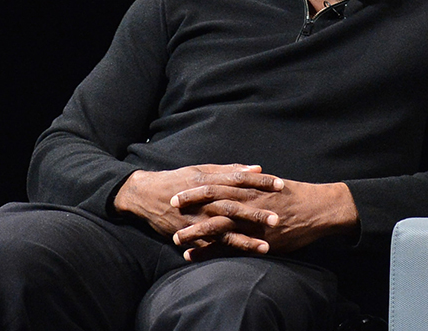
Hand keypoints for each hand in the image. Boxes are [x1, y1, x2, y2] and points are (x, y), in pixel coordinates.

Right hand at [112, 164, 284, 254]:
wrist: (146, 195)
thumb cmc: (179, 180)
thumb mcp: (203, 170)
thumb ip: (230, 170)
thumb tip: (257, 168)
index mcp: (211, 181)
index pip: (240, 180)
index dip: (261, 182)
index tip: (281, 184)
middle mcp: (205, 200)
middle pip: (235, 207)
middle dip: (256, 214)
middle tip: (278, 219)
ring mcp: (197, 219)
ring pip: (224, 230)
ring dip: (245, 239)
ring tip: (265, 247)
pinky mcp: (190, 235)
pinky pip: (209, 246)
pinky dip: (223, 253)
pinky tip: (239, 259)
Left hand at [172, 179, 358, 260]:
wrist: (317, 209)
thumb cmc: (295, 195)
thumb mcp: (271, 184)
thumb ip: (253, 181)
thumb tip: (241, 174)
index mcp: (249, 187)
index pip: (216, 184)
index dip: (195, 187)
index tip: (178, 190)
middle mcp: (246, 202)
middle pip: (211, 202)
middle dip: (190, 204)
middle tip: (170, 206)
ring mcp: (251, 222)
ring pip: (216, 226)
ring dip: (194, 232)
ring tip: (176, 237)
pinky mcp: (256, 240)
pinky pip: (228, 247)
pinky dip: (209, 252)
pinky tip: (192, 257)